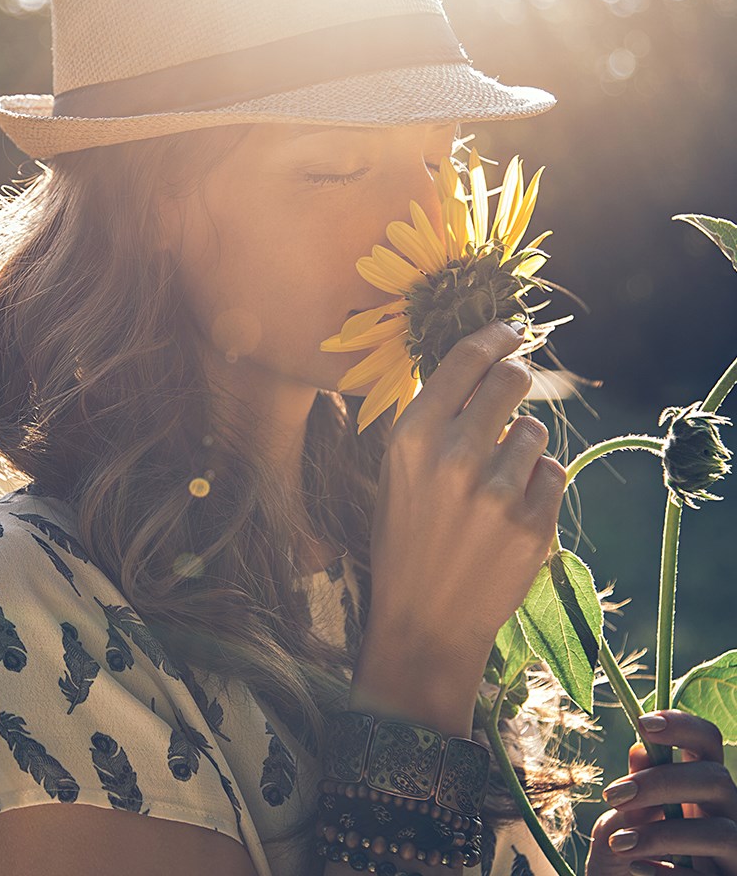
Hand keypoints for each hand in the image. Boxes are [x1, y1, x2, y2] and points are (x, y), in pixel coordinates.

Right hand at [364, 320, 565, 660]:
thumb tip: (475, 366)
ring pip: (536, 430)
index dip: (495, 335)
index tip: (510, 329)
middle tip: (510, 393)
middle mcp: (454, 456)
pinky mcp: (533, 524)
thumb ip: (431, 419)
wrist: (424, 619)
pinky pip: (553, 472)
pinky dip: (538, 484)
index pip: (466, 359)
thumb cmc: (404, 538)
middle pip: (513, 380)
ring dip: (522, 445)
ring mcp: (497, 492)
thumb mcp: (396, 471)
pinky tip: (511, 510)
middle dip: (515, 381)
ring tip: (495, 480)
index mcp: (412, 437)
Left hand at [586, 710, 736, 875]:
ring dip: (664, 833)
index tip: (642, 722)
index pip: (707, 743)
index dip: (683, 725)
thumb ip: (632, 794)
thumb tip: (642, 751)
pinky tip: (637, 868)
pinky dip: (672, 872)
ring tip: (618, 843)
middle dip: (662, 782)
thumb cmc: (625, 860)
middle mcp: (723, 816)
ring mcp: (733, 856)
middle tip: (612, 794)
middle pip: (717, 780)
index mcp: (696, 789)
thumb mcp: (620, 824)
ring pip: (723, 832)